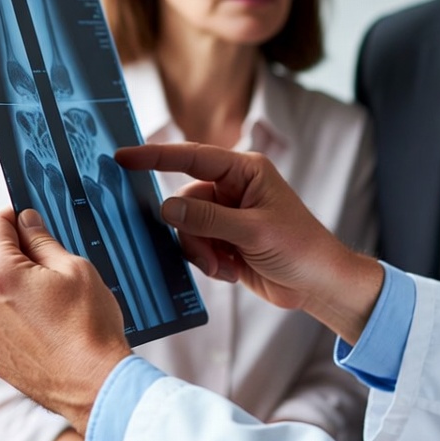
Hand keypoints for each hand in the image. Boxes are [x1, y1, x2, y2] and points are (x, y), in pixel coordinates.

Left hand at [0, 209, 131, 435]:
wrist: (94, 382)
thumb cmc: (89, 325)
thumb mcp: (75, 268)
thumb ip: (43, 241)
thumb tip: (27, 221)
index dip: (13, 214)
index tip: (30, 213)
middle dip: (18, 250)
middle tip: (55, 254)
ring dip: (18, 282)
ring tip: (57, 293)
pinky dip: (18, 310)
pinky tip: (50, 317)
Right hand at [115, 143, 383, 343]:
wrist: (317, 284)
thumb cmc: (299, 248)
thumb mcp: (253, 232)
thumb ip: (208, 218)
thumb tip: (166, 206)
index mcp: (246, 170)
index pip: (193, 158)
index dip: (155, 156)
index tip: (122, 156)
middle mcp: (235, 187)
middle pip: (185, 200)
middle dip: (192, 232)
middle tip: (213, 257)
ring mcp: (229, 213)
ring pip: (187, 226)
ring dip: (202, 252)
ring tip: (227, 267)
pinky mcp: (226, 238)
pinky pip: (197, 245)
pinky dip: (209, 262)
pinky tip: (233, 272)